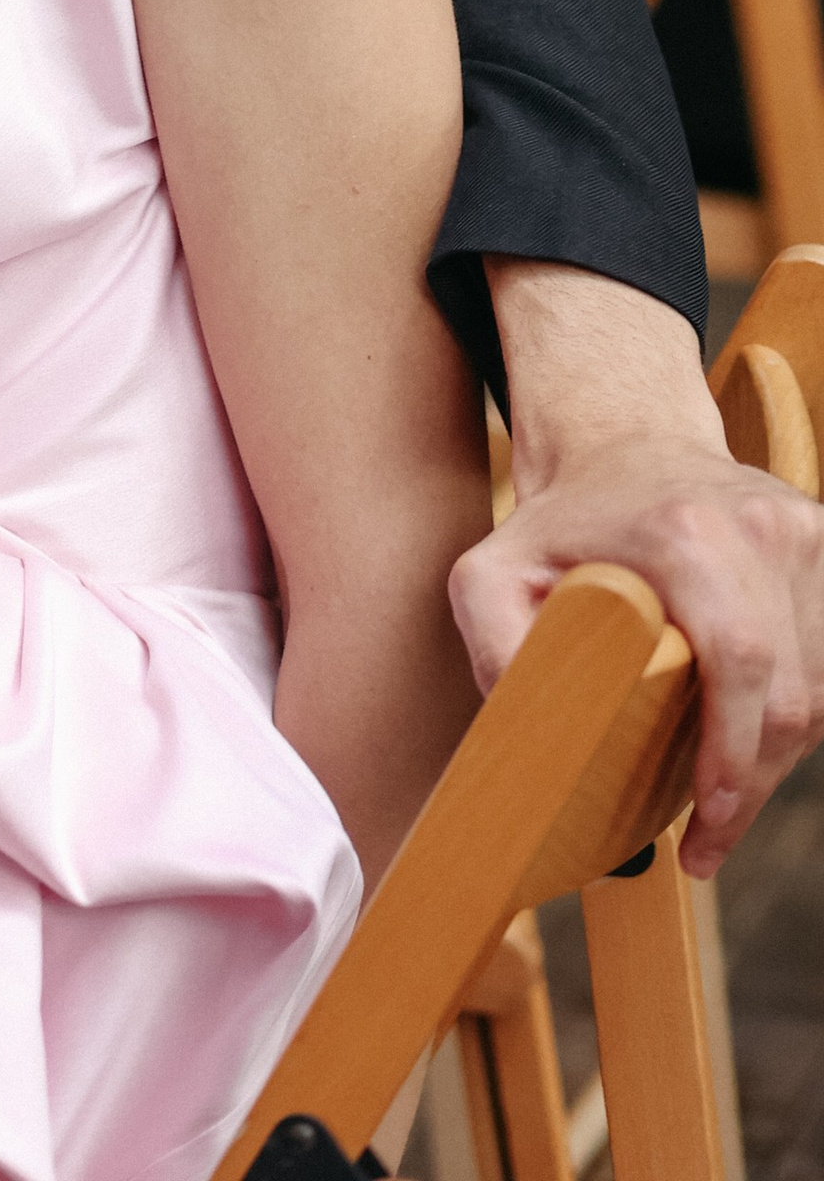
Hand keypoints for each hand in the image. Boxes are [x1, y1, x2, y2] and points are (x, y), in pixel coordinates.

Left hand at [458, 261, 823, 868]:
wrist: (625, 446)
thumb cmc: (562, 522)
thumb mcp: (492, 573)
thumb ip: (499, 648)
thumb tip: (535, 735)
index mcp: (687, 532)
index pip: (740, 660)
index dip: (734, 756)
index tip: (707, 820)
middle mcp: (762, 526)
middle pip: (791, 691)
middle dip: (752, 780)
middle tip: (707, 836)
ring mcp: (807, 535)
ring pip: (820, 687)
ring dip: (777, 751)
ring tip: (720, 779)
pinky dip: (797, 709)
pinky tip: (750, 729)